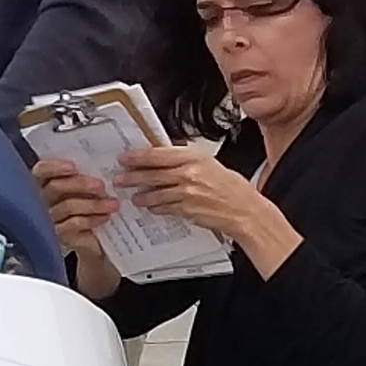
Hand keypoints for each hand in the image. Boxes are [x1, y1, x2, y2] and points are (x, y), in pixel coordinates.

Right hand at [32, 158, 121, 298]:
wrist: (92, 238)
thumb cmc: (87, 204)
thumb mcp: (86, 188)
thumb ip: (86, 174)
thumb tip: (101, 164)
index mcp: (44, 183)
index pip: (41, 171)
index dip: (54, 167)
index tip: (73, 166)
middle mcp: (42, 200)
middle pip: (54, 188)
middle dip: (79, 184)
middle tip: (101, 185)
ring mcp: (49, 219)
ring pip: (67, 206)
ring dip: (92, 204)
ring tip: (113, 203)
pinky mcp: (59, 235)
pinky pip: (73, 224)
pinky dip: (91, 219)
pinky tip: (105, 217)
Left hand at [116, 145, 303, 278]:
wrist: (245, 210)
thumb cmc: (232, 187)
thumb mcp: (211, 163)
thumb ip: (187, 159)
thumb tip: (166, 155)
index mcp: (194, 157)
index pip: (158, 154)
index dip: (138, 156)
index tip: (125, 157)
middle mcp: (189, 174)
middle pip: (152, 174)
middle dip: (132, 177)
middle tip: (120, 178)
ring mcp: (187, 194)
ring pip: (156, 193)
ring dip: (141, 195)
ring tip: (133, 196)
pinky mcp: (187, 210)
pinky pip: (165, 208)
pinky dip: (156, 207)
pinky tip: (150, 207)